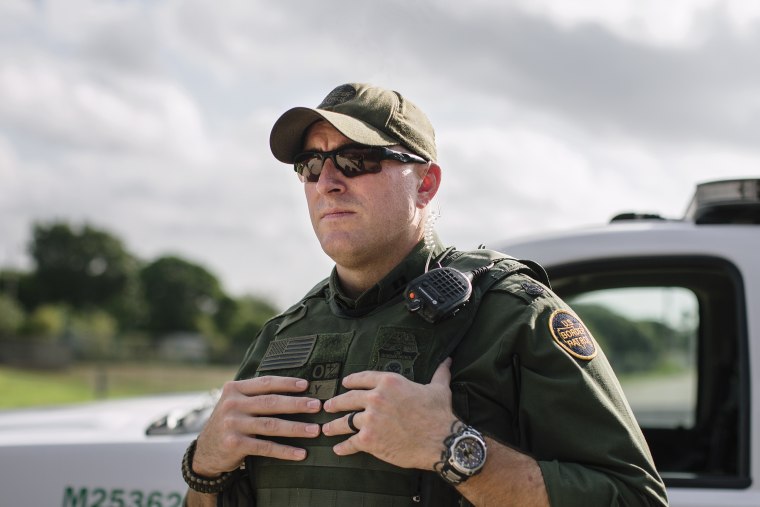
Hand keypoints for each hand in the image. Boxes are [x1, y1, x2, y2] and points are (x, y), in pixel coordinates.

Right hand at [192, 376, 321, 476]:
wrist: (205, 451)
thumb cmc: (230, 423)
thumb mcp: (235, 403)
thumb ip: (254, 394)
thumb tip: (292, 388)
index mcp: (234, 389)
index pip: (265, 383)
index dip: (287, 383)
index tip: (306, 385)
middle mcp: (232, 404)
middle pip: (271, 402)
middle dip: (297, 404)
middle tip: (317, 406)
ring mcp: (232, 424)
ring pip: (271, 425)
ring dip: (296, 428)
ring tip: (315, 430)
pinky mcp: (235, 444)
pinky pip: (266, 447)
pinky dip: (285, 450)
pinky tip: (300, 453)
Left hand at [322, 358, 455, 469]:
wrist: (441, 441)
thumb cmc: (440, 414)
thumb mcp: (439, 388)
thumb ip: (439, 373)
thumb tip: (447, 361)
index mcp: (389, 382)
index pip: (363, 378)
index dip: (351, 381)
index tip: (344, 383)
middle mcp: (376, 398)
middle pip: (348, 399)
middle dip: (336, 403)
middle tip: (328, 406)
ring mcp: (370, 419)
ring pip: (345, 422)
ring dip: (334, 426)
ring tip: (327, 429)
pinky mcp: (369, 440)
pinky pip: (351, 443)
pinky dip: (343, 447)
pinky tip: (338, 449)